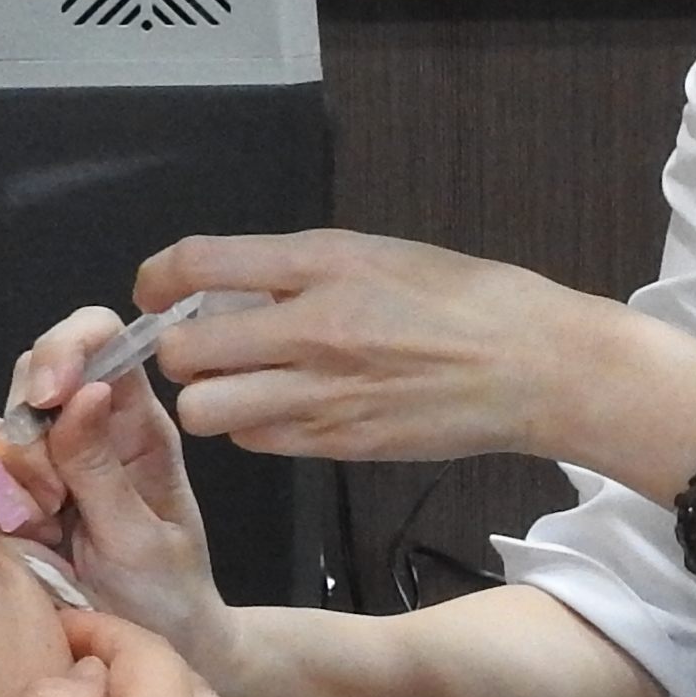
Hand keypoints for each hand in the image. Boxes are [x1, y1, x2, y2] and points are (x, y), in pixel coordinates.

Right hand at [0, 310, 236, 681]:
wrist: (143, 653)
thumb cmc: (166, 594)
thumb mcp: (143, 537)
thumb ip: (103, 470)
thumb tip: (83, 392)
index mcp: (136, 423)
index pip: (101, 337)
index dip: (66, 346)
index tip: (48, 395)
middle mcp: (87, 429)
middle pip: (32, 373)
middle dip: (30, 429)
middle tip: (56, 497)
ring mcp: (44, 462)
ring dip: (10, 474)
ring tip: (48, 525)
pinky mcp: (7, 497)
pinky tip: (24, 537)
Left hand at [136, 230, 695, 490]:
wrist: (537, 367)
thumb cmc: (471, 299)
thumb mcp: (381, 253)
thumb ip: (302, 268)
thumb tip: (230, 284)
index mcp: (325, 264)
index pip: (196, 264)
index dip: (159, 277)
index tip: (160, 287)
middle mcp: (313, 329)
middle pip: (185, 353)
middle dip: (181, 348)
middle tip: (206, 342)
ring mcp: (324, 395)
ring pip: (208, 411)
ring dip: (212, 396)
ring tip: (242, 381)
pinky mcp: (339, 443)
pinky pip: (257, 442)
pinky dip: (256, 427)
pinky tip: (288, 407)